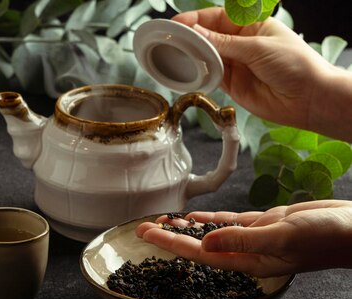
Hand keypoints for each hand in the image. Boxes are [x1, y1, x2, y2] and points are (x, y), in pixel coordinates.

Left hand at [135, 200, 351, 276]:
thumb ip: (243, 240)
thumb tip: (206, 244)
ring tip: (163, 221)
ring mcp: (254, 238)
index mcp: (249, 261)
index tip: (147, 234)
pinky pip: (230, 223)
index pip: (200, 254)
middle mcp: (247, 252)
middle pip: (199, 245)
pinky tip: (196, 216)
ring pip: (212, 233)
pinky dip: (212, 219)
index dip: (171, 244)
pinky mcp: (264, 224)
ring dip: (188, 228)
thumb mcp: (282, 236)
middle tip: (143, 227)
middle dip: (170, 237)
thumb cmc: (325, 237)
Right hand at [172, 8, 351, 141]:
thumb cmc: (295, 65)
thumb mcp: (257, 47)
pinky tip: (190, 71)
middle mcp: (240, 44)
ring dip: (192, 57)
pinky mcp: (231, 85)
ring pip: (206, 57)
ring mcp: (235, 65)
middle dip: (190, 38)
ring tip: (176, 56)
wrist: (308, 99)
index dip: (197, 19)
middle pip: (208, 37)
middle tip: (172, 40)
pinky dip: (199, 74)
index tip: (178, 23)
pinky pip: (210, 76)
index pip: (217, 18)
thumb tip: (196, 33)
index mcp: (250, 26)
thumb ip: (223, 43)